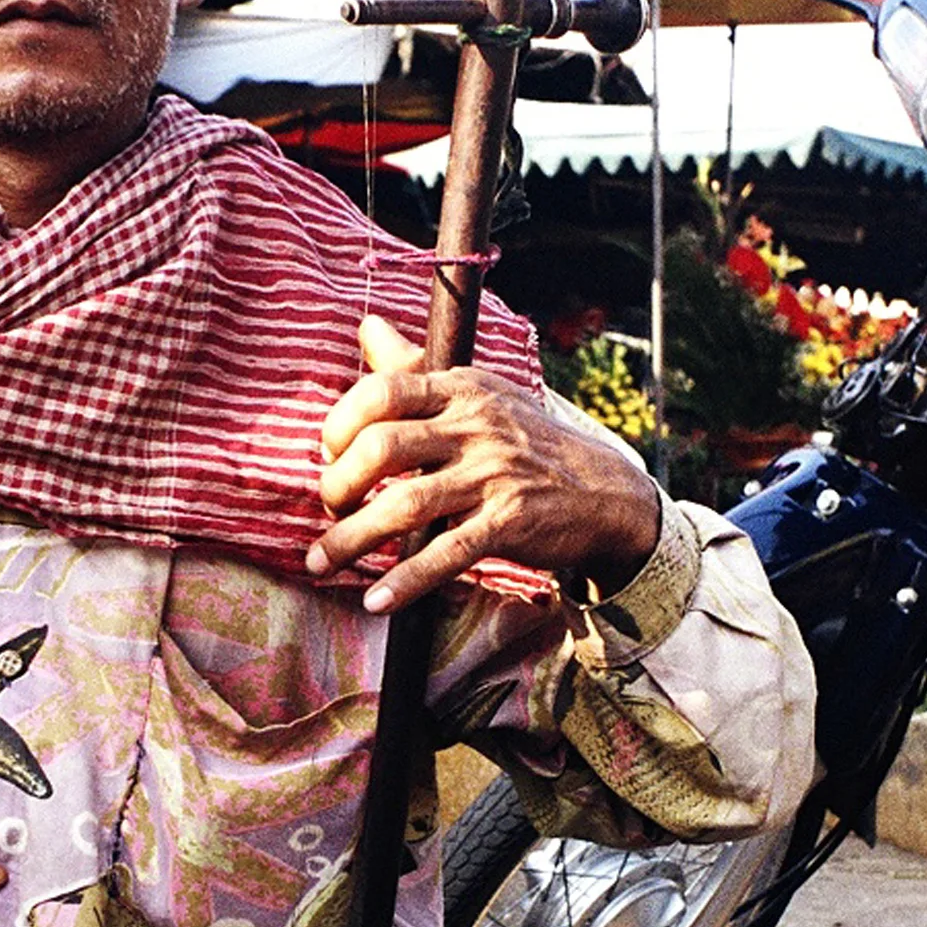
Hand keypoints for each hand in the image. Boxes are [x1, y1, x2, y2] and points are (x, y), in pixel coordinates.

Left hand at [305, 313, 661, 615]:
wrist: (605, 491)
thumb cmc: (526, 441)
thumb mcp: (478, 393)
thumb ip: (415, 367)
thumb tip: (366, 325)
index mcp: (462, 390)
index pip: (383, 390)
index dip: (341, 423)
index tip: (330, 454)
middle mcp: (476, 427)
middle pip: (382, 447)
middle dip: (338, 484)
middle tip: (331, 507)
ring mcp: (494, 475)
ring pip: (405, 506)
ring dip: (351, 539)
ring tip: (320, 563)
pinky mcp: (510, 523)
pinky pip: (446, 554)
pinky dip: (406, 582)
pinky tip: (376, 601)